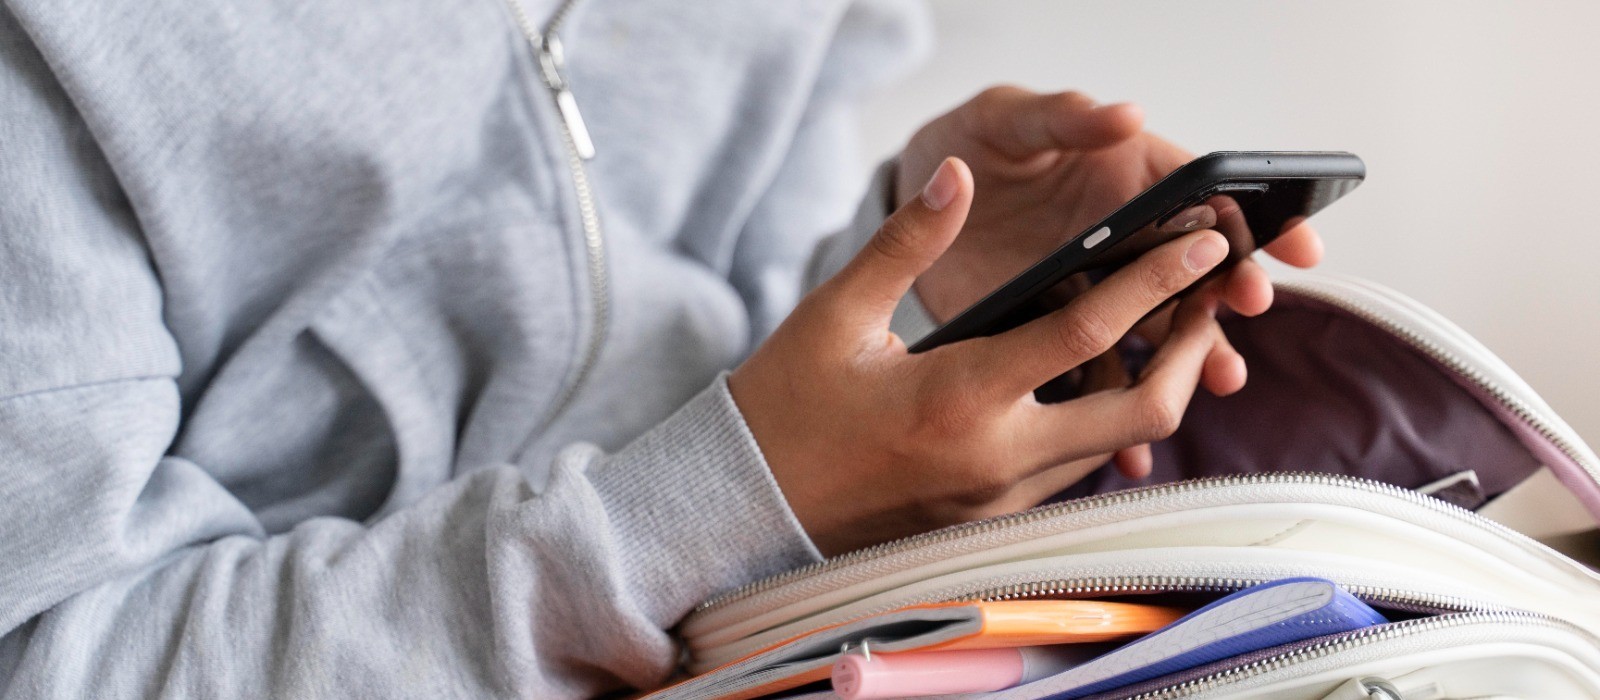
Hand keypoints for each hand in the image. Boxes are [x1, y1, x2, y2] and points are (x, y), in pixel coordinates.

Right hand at [730, 159, 1236, 554]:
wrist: (746, 506)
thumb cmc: (786, 408)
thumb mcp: (836, 313)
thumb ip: (907, 240)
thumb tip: (957, 176)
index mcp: (961, 398)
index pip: (1090, 333)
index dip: (1157, 281)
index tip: (1203, 244)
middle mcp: (997, 458)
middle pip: (1141, 412)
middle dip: (1190, 352)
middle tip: (1205, 300)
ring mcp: (999, 498)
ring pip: (1114, 446)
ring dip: (1146, 388)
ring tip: (1154, 330)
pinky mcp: (991, 518)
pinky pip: (1073, 468)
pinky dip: (1098, 421)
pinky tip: (1085, 378)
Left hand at [897, 87, 1322, 394]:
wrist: (913, 190)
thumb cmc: (971, 139)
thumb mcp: (1010, 118)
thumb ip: (1063, 117)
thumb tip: (1125, 115)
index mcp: (1128, 178)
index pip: (1208, 197)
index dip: (1256, 219)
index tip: (1296, 244)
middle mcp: (1126, 240)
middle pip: (1195, 273)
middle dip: (1230, 292)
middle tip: (1250, 306)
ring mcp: (1095, 291)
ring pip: (1158, 333)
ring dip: (1191, 360)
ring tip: (1217, 378)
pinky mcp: (1054, 335)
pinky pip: (1096, 380)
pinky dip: (1115, 416)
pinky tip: (1130, 445)